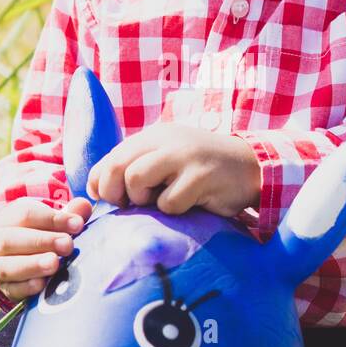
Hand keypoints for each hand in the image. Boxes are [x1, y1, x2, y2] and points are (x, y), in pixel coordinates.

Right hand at [0, 196, 92, 301]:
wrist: (17, 257)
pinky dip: (26, 287)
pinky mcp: (4, 288)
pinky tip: (42, 285)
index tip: (77, 225)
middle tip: (67, 244)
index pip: (26, 215)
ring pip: (7, 266)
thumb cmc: (40, 233)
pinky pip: (11, 289)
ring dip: (32, 265)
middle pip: (11, 240)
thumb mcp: (51, 220)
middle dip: (41, 242)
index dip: (52, 219)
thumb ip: (69, 213)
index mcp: (8, 219)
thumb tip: (84, 206)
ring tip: (54, 263)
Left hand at [86, 122, 261, 218]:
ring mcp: (183, 156)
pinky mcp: (201, 176)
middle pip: (117, 166)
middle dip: (114, 192)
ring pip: (136, 179)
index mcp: (153, 136)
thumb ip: (137, 166)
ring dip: (143, 200)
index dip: (100, 182)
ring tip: (161, 201)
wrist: (250, 166)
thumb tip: (96, 189)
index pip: (110, 157)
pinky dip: (174, 210)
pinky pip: (169, 202)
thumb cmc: (201, 169)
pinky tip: (190, 204)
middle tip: (129, 204)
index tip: (109, 199)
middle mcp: (165, 140)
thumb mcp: (167, 158)